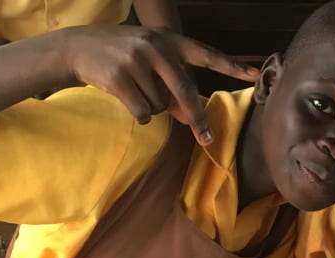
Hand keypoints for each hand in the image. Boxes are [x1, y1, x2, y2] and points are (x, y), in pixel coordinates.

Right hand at [61, 25, 259, 143]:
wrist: (79, 48)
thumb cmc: (123, 57)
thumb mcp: (150, 62)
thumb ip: (172, 83)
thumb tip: (190, 116)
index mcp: (169, 41)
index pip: (206, 55)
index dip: (232, 66)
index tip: (256, 75)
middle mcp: (156, 47)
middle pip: (185, 92)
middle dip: (196, 118)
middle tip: (207, 138)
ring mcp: (137, 60)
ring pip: (160, 105)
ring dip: (152, 107)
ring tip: (134, 89)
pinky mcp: (120, 77)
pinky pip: (143, 112)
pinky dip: (139, 114)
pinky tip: (125, 97)